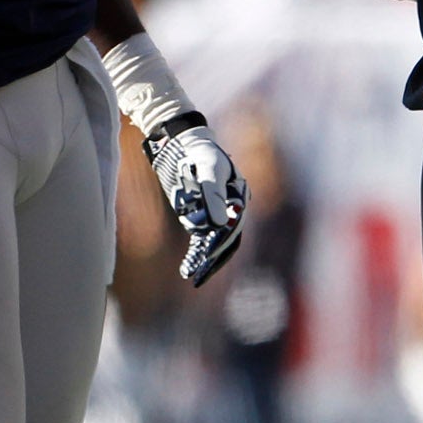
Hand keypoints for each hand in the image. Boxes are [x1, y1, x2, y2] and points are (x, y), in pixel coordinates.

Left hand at [146, 119, 247, 286]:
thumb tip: (218, 224)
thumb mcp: (207, 170)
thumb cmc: (200, 153)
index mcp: (239, 198)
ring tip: (192, 277)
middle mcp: (231, 210)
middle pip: (226, 240)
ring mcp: (216, 215)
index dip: (221, 242)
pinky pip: (200, 241)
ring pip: (213, 245)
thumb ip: (213, 195)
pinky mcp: (200, 218)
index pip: (233, 226)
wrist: (183, 145)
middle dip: (214, 259)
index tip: (207, 256)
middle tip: (200, 276)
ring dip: (204, 262)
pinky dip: (195, 255)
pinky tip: (187, 268)